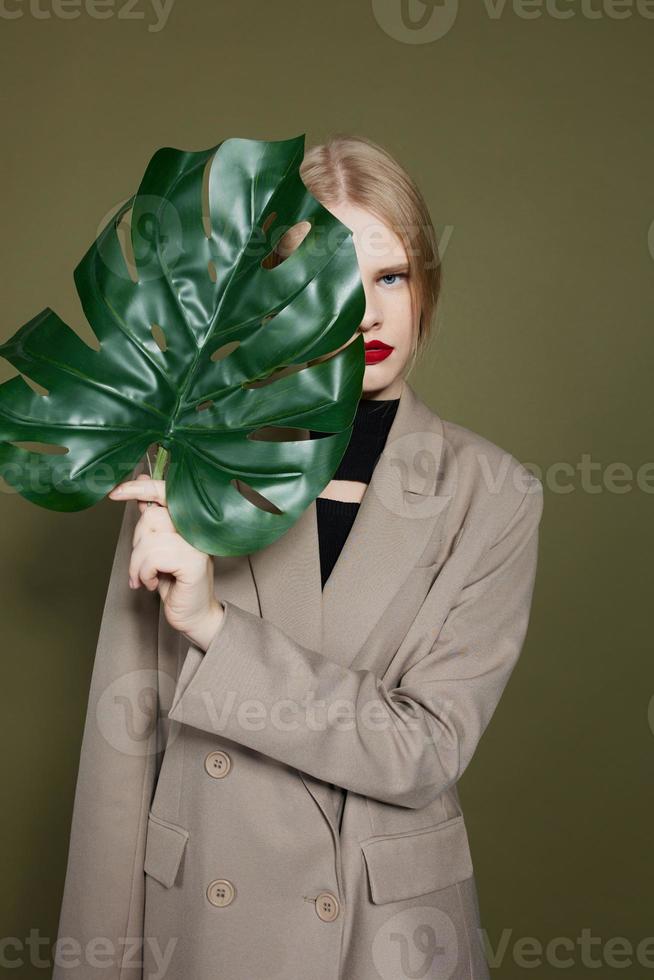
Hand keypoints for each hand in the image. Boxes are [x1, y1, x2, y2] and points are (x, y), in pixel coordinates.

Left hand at [108, 474, 224, 649]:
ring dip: (138, 565)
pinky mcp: (194, 561)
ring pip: (148, 539)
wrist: (193, 614)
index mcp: (189, 519)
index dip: (140, 487)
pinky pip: (153, 557)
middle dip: (137, 543)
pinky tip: (153, 583)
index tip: (116, 493)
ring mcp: (197, 543)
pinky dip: (145, 574)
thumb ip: (153, 519)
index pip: (166, 491)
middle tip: (141, 565)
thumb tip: (140, 488)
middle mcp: (197, 527)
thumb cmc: (176, 582)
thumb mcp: (158, 547)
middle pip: (151, 516)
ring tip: (146, 578)